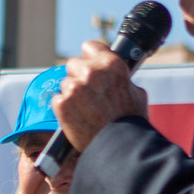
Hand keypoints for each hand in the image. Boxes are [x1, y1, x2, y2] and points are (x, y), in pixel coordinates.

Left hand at [54, 41, 146, 155]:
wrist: (119, 147)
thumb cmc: (130, 122)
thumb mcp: (135, 93)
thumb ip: (120, 79)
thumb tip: (116, 77)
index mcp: (111, 65)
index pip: (90, 47)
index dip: (91, 57)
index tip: (90, 64)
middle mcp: (90, 72)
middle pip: (73, 64)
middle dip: (79, 76)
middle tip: (88, 93)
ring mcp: (74, 88)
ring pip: (65, 83)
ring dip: (72, 94)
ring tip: (84, 110)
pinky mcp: (62, 104)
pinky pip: (58, 100)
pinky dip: (64, 108)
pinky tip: (77, 117)